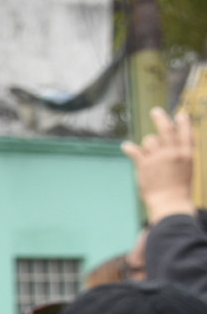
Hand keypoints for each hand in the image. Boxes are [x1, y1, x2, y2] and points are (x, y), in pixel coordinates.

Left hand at [125, 105, 196, 223]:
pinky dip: (129, 147)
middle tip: (155, 111)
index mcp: (187, 154)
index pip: (187, 133)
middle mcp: (173, 153)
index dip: (184, 123)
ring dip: (147, 144)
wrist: (170, 202)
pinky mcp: (145, 164)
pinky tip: (126, 146)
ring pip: (149, 140)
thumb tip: (174, 144)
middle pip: (166, 129)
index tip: (180, 115)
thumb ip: (181, 155)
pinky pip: (134, 150)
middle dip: (160, 118)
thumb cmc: (179, 189)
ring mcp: (159, 157)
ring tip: (147, 153)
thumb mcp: (187, 169)